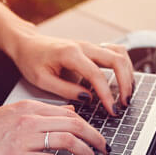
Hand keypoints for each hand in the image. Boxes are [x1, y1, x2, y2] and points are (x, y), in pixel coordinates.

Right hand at [0, 99, 107, 154]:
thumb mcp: (12, 113)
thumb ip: (40, 112)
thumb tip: (68, 110)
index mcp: (28, 107)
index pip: (69, 113)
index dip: (89, 126)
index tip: (96, 136)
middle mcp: (28, 119)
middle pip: (74, 124)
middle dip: (94, 138)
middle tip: (103, 149)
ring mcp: (23, 138)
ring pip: (67, 140)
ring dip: (85, 152)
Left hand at [10, 32, 134, 115]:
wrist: (28, 44)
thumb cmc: (31, 60)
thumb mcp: (41, 80)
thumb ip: (65, 90)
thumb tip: (88, 98)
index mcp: (70, 54)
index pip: (96, 75)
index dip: (107, 94)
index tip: (112, 109)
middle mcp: (84, 47)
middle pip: (116, 60)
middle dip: (125, 83)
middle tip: (124, 103)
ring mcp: (90, 46)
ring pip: (120, 54)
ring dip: (128, 74)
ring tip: (126, 94)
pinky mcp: (92, 49)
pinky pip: (116, 53)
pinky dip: (124, 66)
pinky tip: (123, 80)